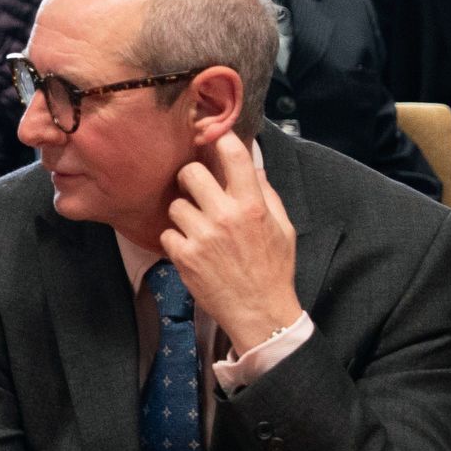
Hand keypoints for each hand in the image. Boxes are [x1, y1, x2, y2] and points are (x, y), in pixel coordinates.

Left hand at [161, 134, 302, 353]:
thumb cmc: (274, 270)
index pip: (233, 155)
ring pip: (176, 205)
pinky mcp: (184, 257)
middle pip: (190, 173)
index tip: (213, 137)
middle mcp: (225, 216)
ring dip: (184, 214)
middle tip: (195, 189)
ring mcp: (202, 237)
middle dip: (190, 178)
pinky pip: (167, 233)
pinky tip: (191, 249)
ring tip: (197, 228)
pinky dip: (176, 240)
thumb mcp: (283, 228)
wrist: (260, 313)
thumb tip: (252, 166)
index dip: (220, 139)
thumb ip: (266, 194)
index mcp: (252, 206)